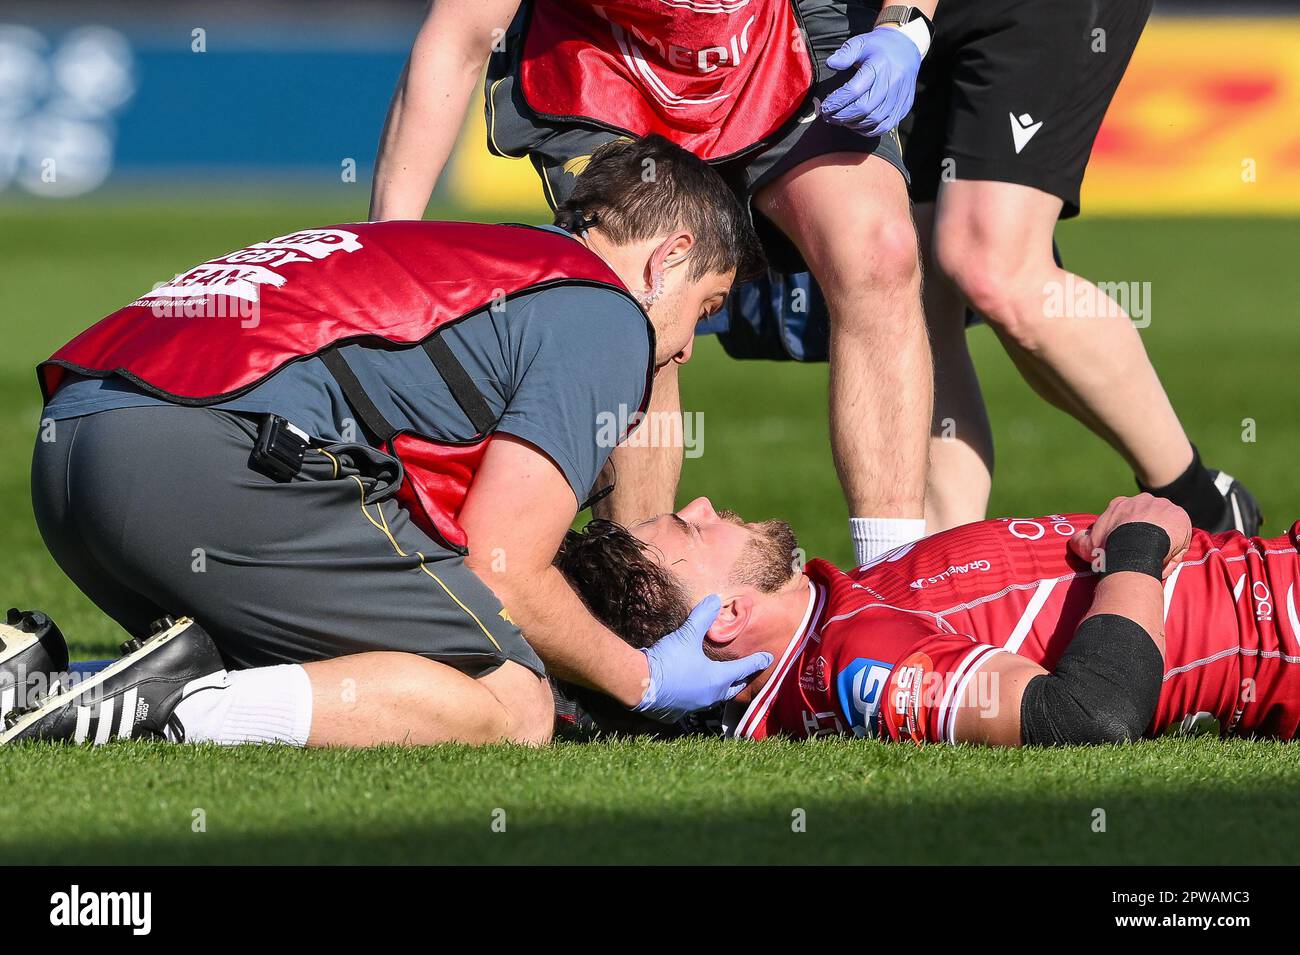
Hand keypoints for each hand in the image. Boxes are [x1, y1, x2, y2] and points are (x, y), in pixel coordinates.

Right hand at [633, 595, 773, 722]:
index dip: (757, 661)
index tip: (768, 658)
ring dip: (720, 690)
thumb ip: (702, 617)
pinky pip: (693, 706)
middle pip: (732, 689)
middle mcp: (710, 696)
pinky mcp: (678, 713)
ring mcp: (694, 707)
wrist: (640, 684)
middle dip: (740, 680)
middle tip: (747, 674)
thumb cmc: (669, 660)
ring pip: (714, 699)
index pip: (744, 669)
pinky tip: (692, 693)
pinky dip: (697, 698)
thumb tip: (715, 599)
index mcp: (717, 678)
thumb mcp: (687, 635)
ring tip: (721, 683)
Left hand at [820, 26, 921, 136]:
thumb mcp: (860, 42)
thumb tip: (831, 63)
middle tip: (828, 116)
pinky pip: (885, 126)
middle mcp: (892, 82)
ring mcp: (900, 96)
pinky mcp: (904, 107)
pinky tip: (857, 124)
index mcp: (880, 65)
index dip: (837, 102)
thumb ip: (845, 53)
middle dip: (842, 116)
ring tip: (840, 120)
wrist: (907, 48)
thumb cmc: (878, 47)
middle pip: (864, 108)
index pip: (855, 90)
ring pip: (874, 120)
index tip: (825, 107)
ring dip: (853, 123)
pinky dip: (868, 130)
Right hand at [1069, 493, 1191, 577]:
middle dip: (1148, 531)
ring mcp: (1162, 505)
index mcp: (1120, 504)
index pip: (1127, 515)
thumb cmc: (1109, 548)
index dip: (1128, 531)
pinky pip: (1180, 533)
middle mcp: (1142, 500)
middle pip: (1148, 516)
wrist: (1133, 547)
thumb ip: (1080, 539)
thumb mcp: (1086, 545)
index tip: (1128, 545)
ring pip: (1165, 524)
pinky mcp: (1180, 514)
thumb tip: (1077, 537)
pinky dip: (1176, 545)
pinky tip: (1167, 558)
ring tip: (1157, 558)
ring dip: (1163, 538)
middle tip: (1144, 552)